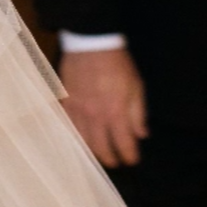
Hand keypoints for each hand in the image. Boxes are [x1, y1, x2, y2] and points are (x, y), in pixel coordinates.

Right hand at [60, 47, 146, 166]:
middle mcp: (95, 116)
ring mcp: (77, 110)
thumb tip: (141, 135)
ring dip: (90, 149)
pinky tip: (79, 136)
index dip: (129, 156)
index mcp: (116, 113)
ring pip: (81, 139)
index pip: (123, 144)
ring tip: (97, 152)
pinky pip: (68, 124)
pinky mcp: (65, 102)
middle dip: (109, 158)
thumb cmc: (118, 65)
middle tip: (114, 162)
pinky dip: (75, 134)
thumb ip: (138, 114)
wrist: (91, 45)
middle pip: (100, 147)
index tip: (132, 160)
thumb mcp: (137, 87)